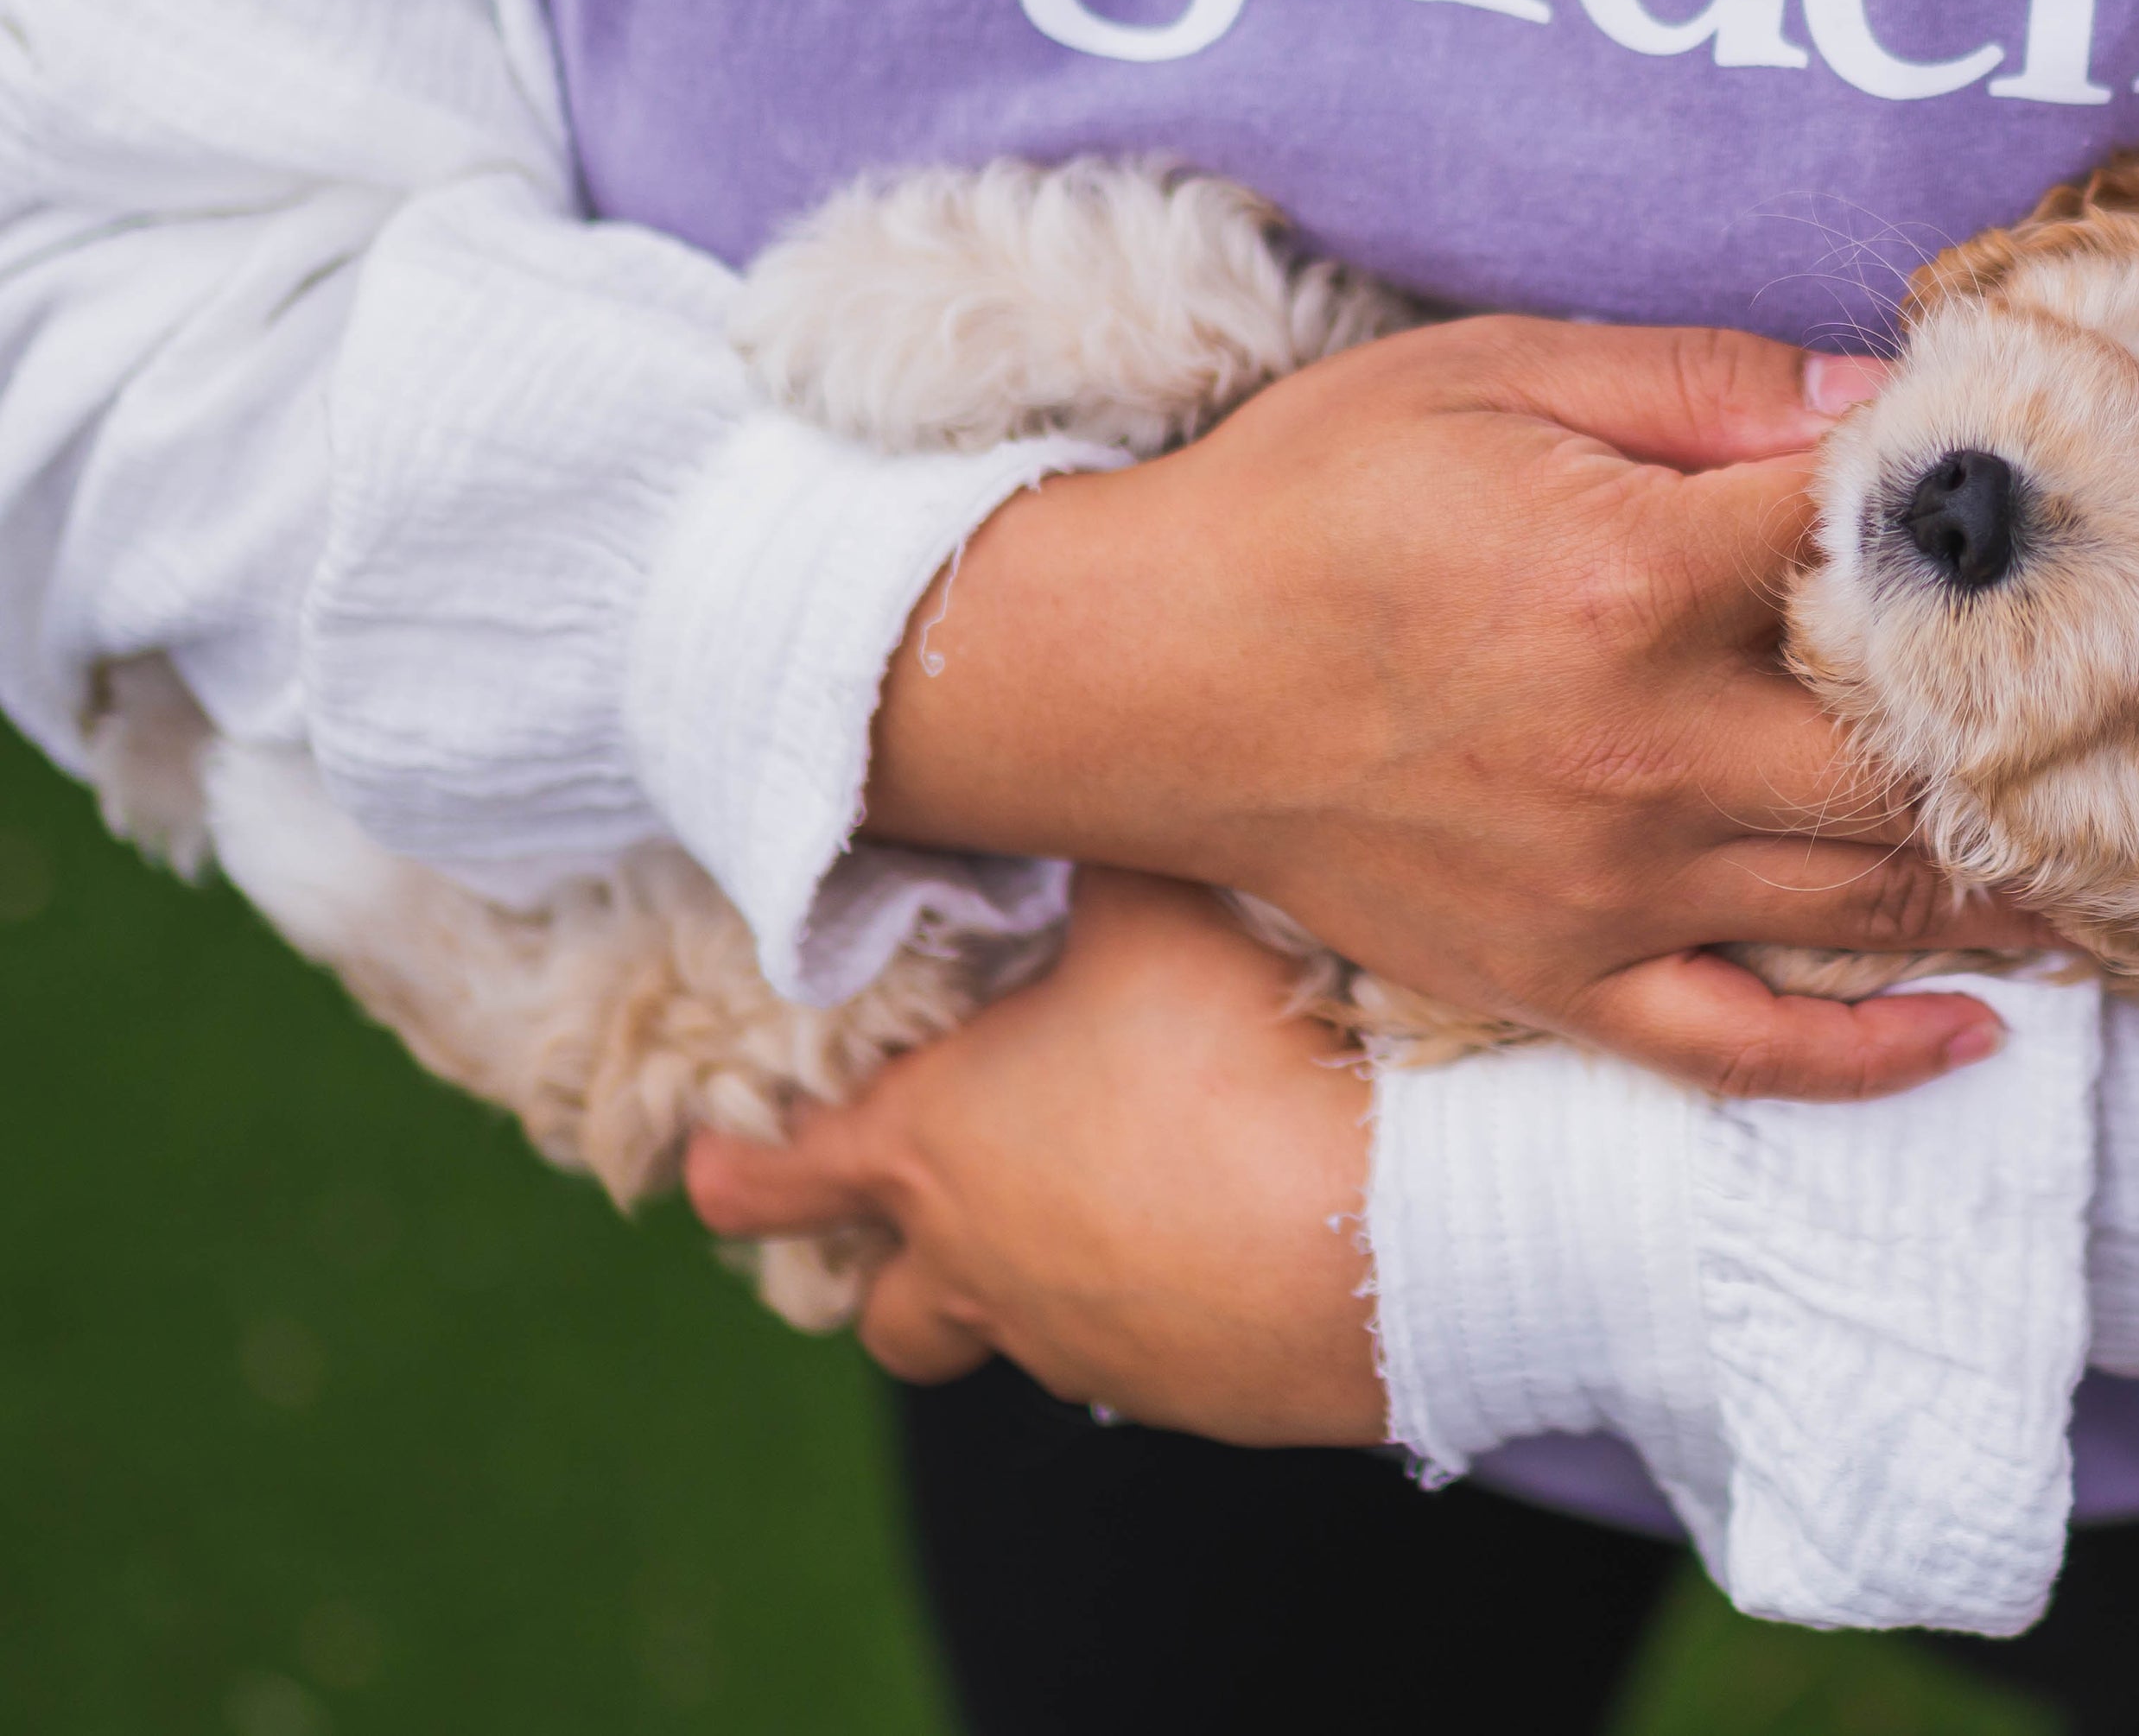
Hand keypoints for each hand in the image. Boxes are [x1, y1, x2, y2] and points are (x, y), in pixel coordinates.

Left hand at [685, 869, 1383, 1441]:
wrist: (1381, 1225)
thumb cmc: (1232, 1060)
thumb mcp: (1151, 908)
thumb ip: (1088, 854)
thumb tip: (1073, 784)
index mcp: (932, 1147)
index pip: (766, 1180)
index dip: (733, 1167)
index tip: (720, 1157)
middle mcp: (981, 1266)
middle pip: (882, 1312)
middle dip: (891, 1268)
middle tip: (937, 1206)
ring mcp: (1079, 1345)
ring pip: (1017, 1337)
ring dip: (1035, 1283)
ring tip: (1116, 1201)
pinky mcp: (1186, 1391)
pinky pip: (1143, 1355)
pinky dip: (1162, 1304)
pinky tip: (1234, 1230)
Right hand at [860, 316, 2024, 1098]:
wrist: (1131, 671)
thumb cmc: (1308, 495)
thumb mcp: (1492, 372)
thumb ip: (1700, 382)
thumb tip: (1879, 403)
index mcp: (1630, 574)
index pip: (1872, 548)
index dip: (1986, 522)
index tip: (2083, 516)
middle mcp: (1641, 746)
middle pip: (1912, 756)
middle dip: (2049, 737)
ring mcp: (1606, 882)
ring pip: (1863, 899)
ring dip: (2009, 884)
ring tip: (2125, 860)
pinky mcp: (1556, 975)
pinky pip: (1739, 1044)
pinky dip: (1863, 1055)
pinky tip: (1970, 1032)